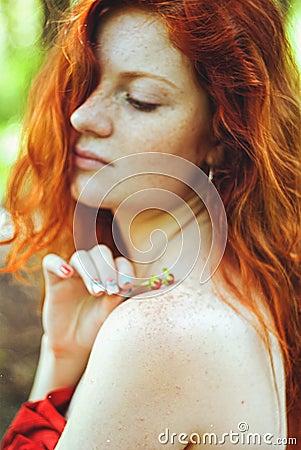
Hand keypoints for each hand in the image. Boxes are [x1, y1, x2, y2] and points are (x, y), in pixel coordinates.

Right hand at [42, 245, 133, 359]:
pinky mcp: (54, 280)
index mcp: (110, 274)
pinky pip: (50, 262)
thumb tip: (126, 286)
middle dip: (107, 269)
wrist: (72, 344)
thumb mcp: (107, 315)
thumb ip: (114, 300)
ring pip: (80, 257)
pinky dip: (58, 264)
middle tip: (110, 289)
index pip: (119, 262)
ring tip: (96, 292)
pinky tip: (67, 274)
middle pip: (100, 253)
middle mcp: (92, 269)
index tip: (126, 286)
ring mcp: (73, 273)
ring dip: (89, 271)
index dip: (124, 270)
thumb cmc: (95, 326)